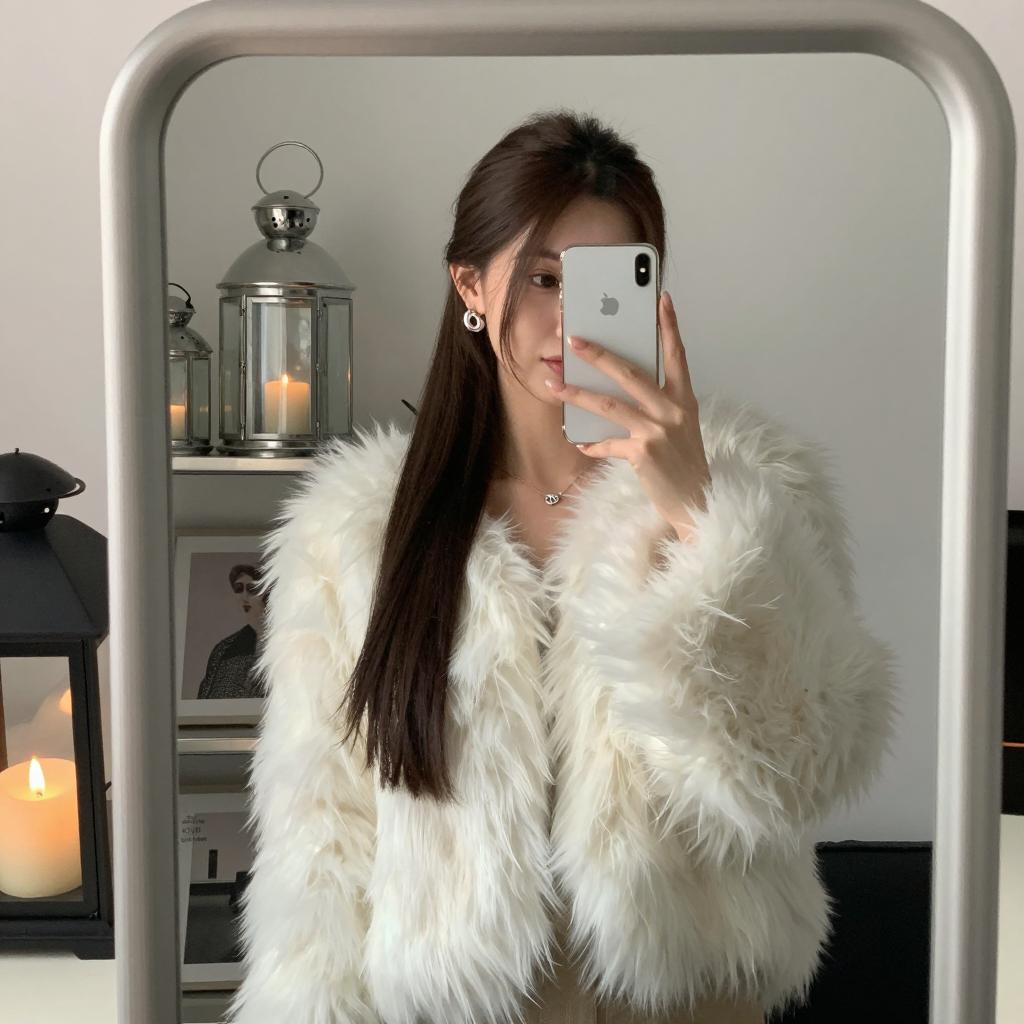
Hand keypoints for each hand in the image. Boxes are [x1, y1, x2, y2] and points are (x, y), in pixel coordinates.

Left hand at [543, 290, 710, 540]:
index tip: (661, 298)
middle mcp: (673, 410)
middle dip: (599, 354)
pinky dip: (592, 443)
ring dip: (577, 393)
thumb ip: (656, 405)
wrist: (695, 501)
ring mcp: (658, 430)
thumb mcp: (679, 427)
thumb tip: (615, 388)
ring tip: (552, 384)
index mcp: (684, 399)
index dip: (669, 326)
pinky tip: (580, 442)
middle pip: (631, 373)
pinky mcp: (643, 453)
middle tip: (574, 339)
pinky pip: (608, 443)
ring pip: (610, 404)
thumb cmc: (682, 462)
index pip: (677, 355)